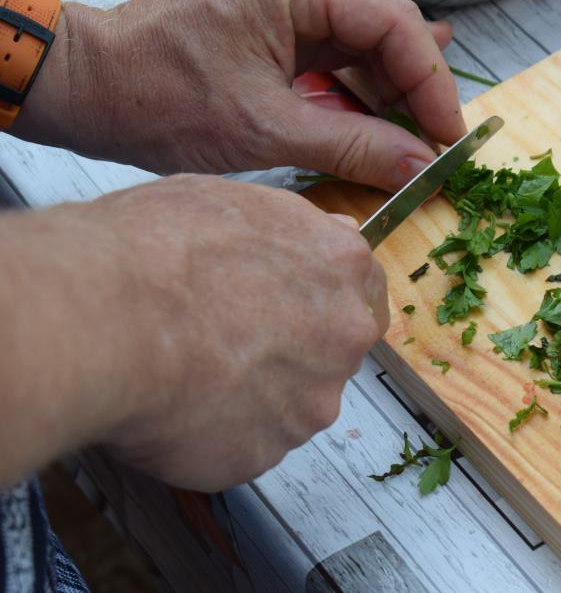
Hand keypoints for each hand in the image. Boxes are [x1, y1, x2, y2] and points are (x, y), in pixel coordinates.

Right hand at [7, 175, 387, 490]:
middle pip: (330, 353)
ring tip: (188, 374)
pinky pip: (245, 445)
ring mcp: (309, 403)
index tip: (296, 312)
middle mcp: (343, 337)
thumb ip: (292, 231)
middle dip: (290, 353)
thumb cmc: (154, 249)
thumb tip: (314, 238)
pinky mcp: (265, 454)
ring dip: (251, 396)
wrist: (103, 317)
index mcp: (341, 266)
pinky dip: (216, 434)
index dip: (323, 303)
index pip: (362, 292)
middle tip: (229, 344)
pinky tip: (176, 408)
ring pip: (289, 405)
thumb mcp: (234, 201)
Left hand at [13, 0, 466, 191]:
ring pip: (362, 40)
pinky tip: (380, 115)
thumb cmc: (157, 97)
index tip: (449, 134)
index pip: (393, 22)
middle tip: (436, 143)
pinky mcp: (272, 17)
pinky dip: (355, 88)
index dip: (430, 82)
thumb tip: (420, 166)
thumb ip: (355, 146)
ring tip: (414, 139)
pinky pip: (333, 49)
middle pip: (384, 27)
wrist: (88, 88)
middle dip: (412, 88)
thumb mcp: (268, 130)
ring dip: (387, 91)